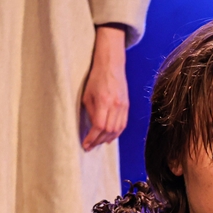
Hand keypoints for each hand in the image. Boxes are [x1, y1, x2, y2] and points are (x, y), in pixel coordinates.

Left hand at [81, 25, 127, 150]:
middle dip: (98, 141)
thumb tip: (93, 128)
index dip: (92, 138)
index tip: (86, 144)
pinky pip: (122, 125)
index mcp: (104, 101)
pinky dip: (116, 133)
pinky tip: (109, 137)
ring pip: (117, 130)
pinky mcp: (127, 106)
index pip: (99, 126)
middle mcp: (116, 105)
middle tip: (90, 146)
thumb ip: (91, 112)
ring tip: (98, 143)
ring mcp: (123, 106)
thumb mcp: (87, 95)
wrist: (111, 66)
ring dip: (107, 139)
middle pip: (109, 130)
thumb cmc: (96, 78)